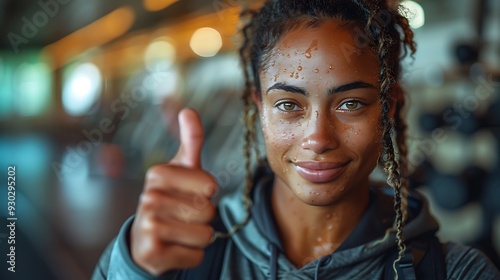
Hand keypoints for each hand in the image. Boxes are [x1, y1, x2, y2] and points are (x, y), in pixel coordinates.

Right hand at [131, 108, 216, 274]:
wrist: (145, 239)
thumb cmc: (170, 199)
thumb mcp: (181, 169)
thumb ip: (190, 141)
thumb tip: (188, 111)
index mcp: (157, 174)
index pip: (210, 185)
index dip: (206, 192)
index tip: (190, 193)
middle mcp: (149, 198)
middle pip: (208, 211)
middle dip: (203, 216)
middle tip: (183, 214)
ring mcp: (148, 226)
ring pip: (205, 234)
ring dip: (199, 236)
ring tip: (179, 231)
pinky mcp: (152, 253)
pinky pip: (196, 255)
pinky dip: (192, 254)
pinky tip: (175, 247)